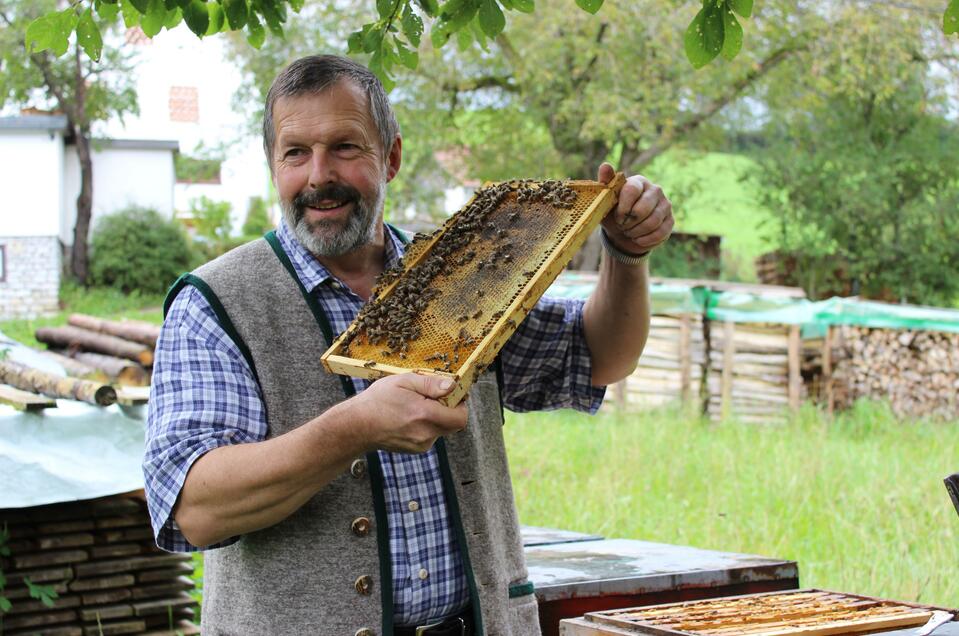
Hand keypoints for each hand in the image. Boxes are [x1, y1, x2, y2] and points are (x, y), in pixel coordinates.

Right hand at [346, 372, 467, 453]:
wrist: (357, 426)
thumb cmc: (378, 401)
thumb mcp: (403, 382)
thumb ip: (430, 384)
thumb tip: (451, 387)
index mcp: (424, 415)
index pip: (460, 417)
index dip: (461, 404)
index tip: (452, 393)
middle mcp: (426, 433)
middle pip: (454, 423)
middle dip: (448, 409)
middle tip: (432, 397)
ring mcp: (421, 444)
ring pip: (442, 428)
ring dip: (436, 417)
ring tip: (415, 406)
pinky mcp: (416, 449)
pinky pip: (431, 435)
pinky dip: (426, 425)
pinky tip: (409, 417)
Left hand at [597, 162, 673, 255]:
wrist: (624, 232)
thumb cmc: (614, 213)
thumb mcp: (606, 201)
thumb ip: (606, 182)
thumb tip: (605, 165)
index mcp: (638, 182)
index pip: (632, 190)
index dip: (623, 208)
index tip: (617, 218)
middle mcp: (655, 190)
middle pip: (643, 209)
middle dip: (629, 222)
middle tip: (622, 226)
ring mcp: (665, 204)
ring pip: (652, 222)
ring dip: (636, 232)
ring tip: (628, 232)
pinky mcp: (670, 220)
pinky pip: (660, 232)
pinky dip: (645, 240)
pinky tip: (637, 239)